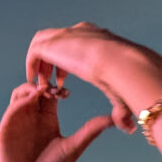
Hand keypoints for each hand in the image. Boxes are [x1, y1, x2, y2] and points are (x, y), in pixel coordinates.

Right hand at [0, 83, 112, 161]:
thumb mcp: (74, 146)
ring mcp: (17, 122)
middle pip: (34, 88)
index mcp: (48, 118)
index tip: (66, 91)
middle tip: (53, 85)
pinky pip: (11, 109)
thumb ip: (91, 130)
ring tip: (42, 90)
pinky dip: (20, 100)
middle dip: (42, 82)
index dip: (56, 86)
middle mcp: (32, 117)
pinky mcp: (6, 129)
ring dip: (29, 88)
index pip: (50, 93)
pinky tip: (31, 100)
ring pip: (19, 94)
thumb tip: (114, 120)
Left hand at [25, 22, 161, 132]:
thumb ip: (119, 109)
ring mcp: (64, 35)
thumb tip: (128, 129)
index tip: (62, 86)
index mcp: (96, 37)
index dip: (66, 66)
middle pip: (56, 42)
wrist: (121, 63)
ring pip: (43, 44)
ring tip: (40, 84)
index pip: (74, 46)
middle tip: (50, 86)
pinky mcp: (51, 42)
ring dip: (41, 63)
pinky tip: (33, 81)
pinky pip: (34, 52)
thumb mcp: (119, 91)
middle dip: (51, 63)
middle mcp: (79, 32)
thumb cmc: (127, 78)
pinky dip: (32, 65)